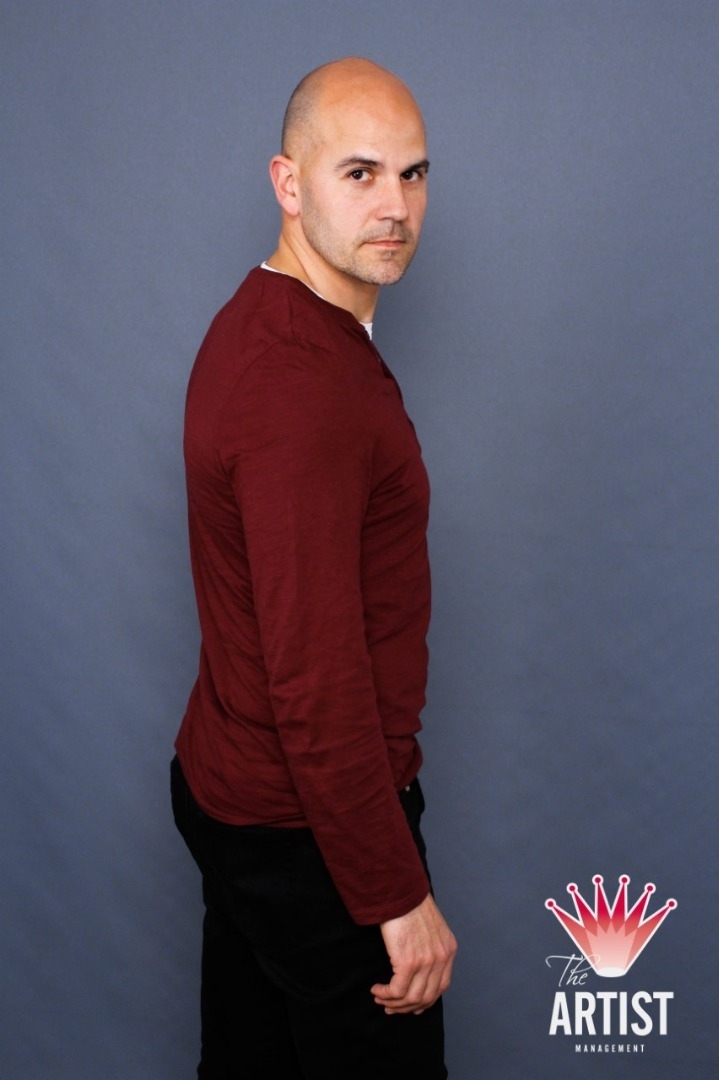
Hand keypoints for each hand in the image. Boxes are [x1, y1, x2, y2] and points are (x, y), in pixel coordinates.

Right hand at [371, 893, 456, 1014]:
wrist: (400, 890)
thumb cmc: (410, 904)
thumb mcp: (431, 926)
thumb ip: (430, 945)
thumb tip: (417, 968)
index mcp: (448, 950)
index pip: (440, 988)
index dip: (424, 1001)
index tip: (410, 1005)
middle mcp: (441, 958)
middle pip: (426, 997)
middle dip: (406, 1007)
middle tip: (390, 1007)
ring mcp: (426, 961)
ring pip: (411, 998)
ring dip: (393, 1003)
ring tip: (380, 998)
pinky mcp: (408, 962)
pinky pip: (397, 990)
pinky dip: (385, 994)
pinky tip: (376, 989)